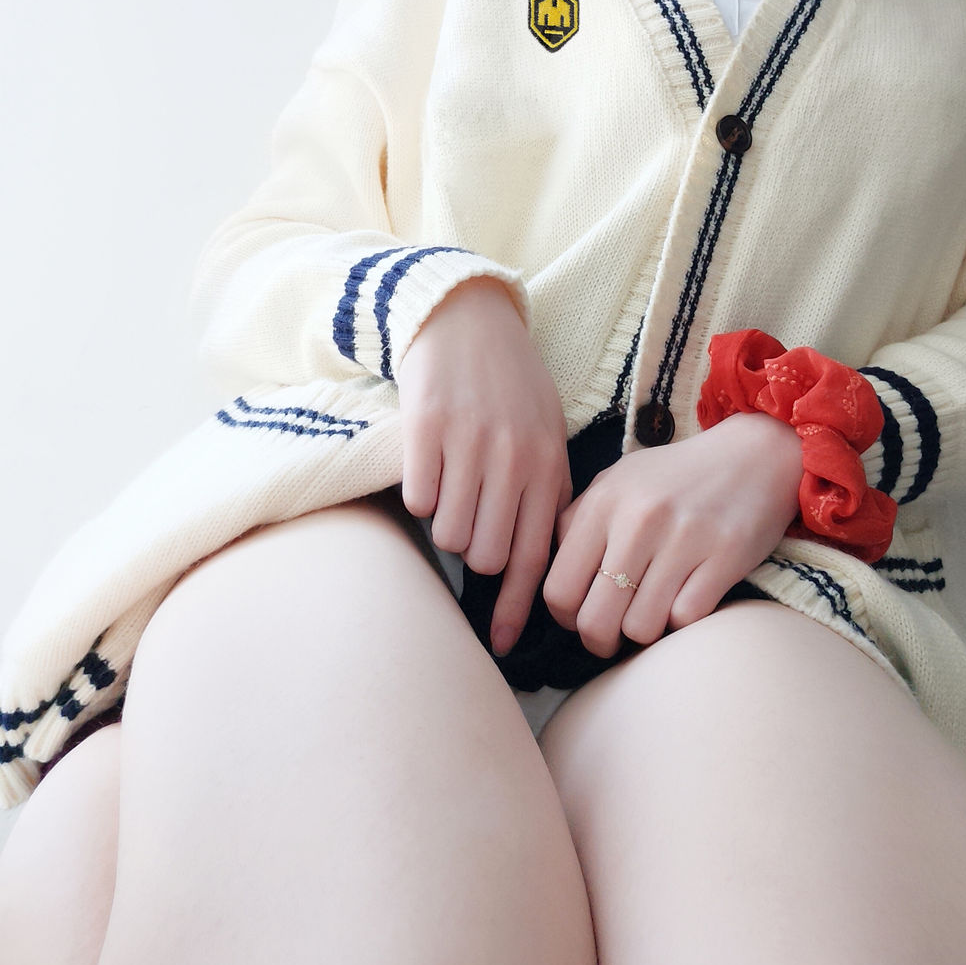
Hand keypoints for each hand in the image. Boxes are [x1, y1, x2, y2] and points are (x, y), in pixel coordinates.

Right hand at [395, 276, 571, 653]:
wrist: (467, 318)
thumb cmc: (510, 385)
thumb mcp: (545, 433)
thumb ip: (546, 494)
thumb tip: (536, 568)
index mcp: (548, 465)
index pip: (535, 558)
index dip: (514, 609)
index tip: (499, 646)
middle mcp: (515, 458)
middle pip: (487, 555)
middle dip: (473, 555)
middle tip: (469, 524)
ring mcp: (472, 442)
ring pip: (449, 533)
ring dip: (444, 524)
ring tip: (450, 488)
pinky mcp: (428, 426)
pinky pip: (416, 497)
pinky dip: (418, 493)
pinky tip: (428, 466)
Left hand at [542, 410, 801, 657]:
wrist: (755, 455)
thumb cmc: (677, 476)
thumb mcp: (618, 481)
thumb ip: (578, 521)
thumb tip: (553, 572)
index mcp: (603, 502)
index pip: (559, 590)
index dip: (565, 618)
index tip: (581, 618)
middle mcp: (638, 520)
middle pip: (595, 620)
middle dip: (601, 640)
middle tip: (614, 634)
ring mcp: (683, 539)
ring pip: (641, 628)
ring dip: (645, 631)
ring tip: (653, 611)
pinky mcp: (724, 557)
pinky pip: (685, 619)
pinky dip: (682, 619)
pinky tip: (686, 598)